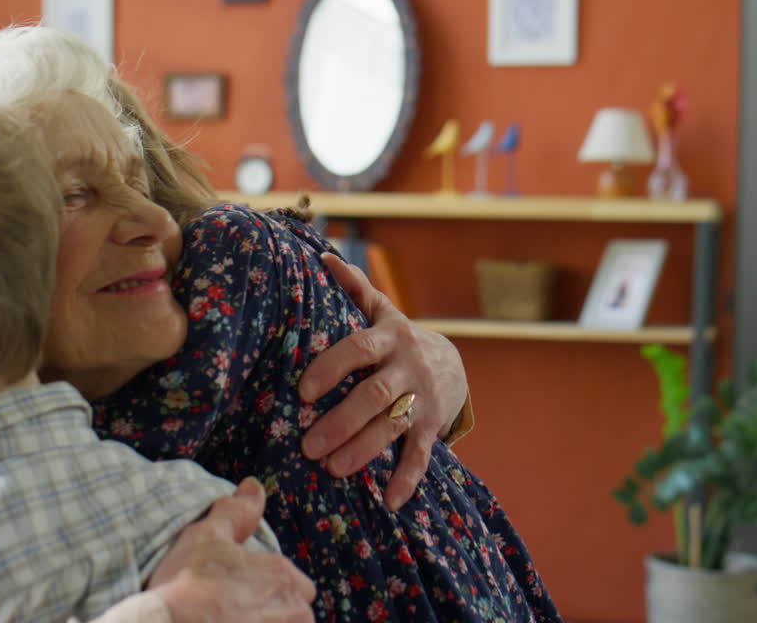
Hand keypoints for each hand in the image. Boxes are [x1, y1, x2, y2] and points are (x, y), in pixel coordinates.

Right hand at [149, 478, 314, 622]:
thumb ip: (237, 512)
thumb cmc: (186, 583)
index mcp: (284, 576)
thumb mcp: (208, 536)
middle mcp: (295, 612)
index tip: (243, 595)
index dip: (270, 590)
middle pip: (295, 616)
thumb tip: (254, 487)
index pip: (296, 586)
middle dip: (274, 616)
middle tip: (235, 614)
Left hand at [299, 253, 468, 510]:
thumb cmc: (399, 338)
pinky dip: (407, 478)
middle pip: (374, 396)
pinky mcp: (433, 425)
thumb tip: (322, 257)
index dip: (331, 368)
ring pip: (392, 427)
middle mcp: (407, 367)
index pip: (358, 349)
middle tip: (308, 446)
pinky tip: (390, 500)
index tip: (303, 392)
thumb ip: (354, 288)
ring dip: (362, 451)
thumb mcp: (382, 311)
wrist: (453, 362)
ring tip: (331, 469)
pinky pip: (421, 455)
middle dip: (341, 422)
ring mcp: (423, 399)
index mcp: (389, 336)